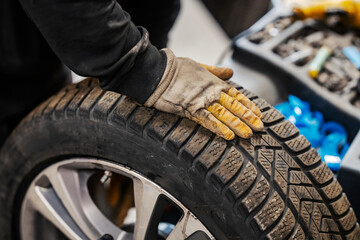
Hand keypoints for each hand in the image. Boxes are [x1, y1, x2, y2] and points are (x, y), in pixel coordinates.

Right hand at [144, 49, 262, 139]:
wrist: (160, 72)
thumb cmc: (177, 68)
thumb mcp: (200, 66)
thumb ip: (216, 71)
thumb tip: (230, 72)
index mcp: (214, 82)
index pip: (236, 95)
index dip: (248, 105)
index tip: (258, 114)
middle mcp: (212, 92)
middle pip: (234, 106)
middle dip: (248, 118)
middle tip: (259, 128)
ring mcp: (202, 101)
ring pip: (224, 114)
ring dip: (237, 125)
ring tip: (248, 135)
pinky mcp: (190, 109)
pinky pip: (207, 120)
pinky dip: (218, 128)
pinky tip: (228, 136)